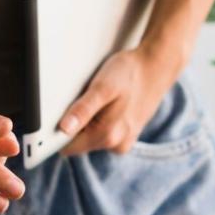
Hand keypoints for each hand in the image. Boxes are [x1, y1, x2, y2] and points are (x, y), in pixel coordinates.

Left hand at [58, 48, 175, 155]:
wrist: (156, 67)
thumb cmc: (128, 73)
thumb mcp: (102, 87)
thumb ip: (83, 110)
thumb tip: (64, 129)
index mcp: (107, 135)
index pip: (67, 147)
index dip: (58, 132)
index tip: (61, 114)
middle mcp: (116, 145)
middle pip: (78, 143)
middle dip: (75, 125)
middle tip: (86, 100)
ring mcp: (123, 143)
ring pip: (90, 139)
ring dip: (87, 123)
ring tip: (100, 101)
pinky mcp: (127, 138)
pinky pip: (102, 135)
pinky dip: (100, 122)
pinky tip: (108, 106)